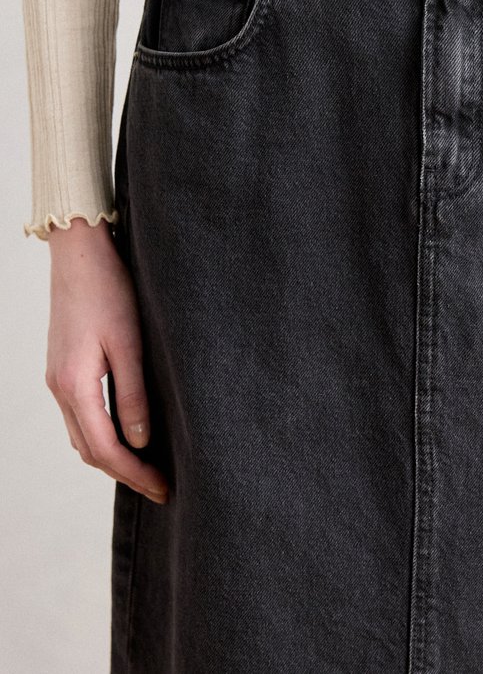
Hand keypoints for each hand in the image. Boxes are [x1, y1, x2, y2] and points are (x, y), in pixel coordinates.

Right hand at [45, 217, 168, 502]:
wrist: (80, 253)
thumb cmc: (110, 290)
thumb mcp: (130, 343)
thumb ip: (134, 394)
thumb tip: (142, 440)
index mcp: (74, 386)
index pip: (105, 450)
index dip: (135, 474)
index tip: (165, 488)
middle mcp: (59, 388)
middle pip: (89, 450)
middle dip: (125, 472)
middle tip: (162, 485)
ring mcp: (57, 379)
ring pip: (82, 436)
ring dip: (112, 456)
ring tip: (149, 465)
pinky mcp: (63, 368)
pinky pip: (80, 415)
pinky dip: (102, 433)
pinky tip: (128, 432)